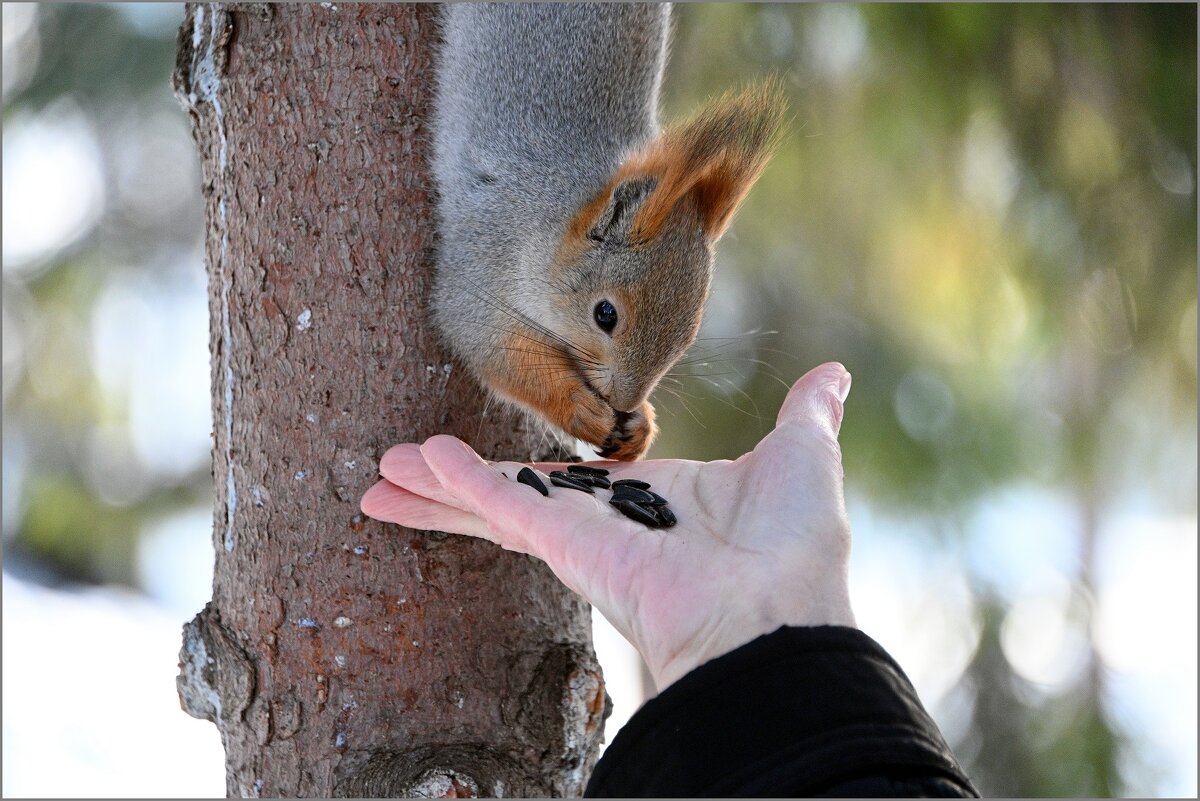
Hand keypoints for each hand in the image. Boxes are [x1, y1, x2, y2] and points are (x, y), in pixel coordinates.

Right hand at [361, 362, 855, 690]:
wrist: (783, 612)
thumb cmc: (799, 547)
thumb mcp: (802, 455)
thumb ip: (806, 413)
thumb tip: (834, 374)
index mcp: (653, 505)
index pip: (572, 481)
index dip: (525, 470)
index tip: (492, 463)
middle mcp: (607, 525)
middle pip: (513, 498)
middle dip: (453, 487)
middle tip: (397, 468)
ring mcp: (581, 536)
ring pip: (492, 506)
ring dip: (435, 488)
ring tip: (377, 476)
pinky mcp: (566, 543)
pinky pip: (503, 504)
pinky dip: (459, 483)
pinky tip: (414, 463)